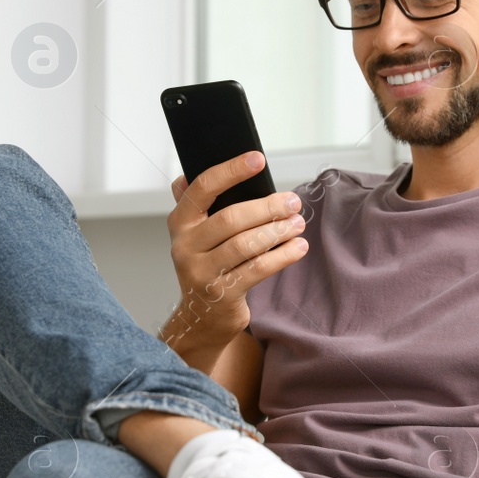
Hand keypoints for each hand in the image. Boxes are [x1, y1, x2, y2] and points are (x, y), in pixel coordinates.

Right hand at [164, 151, 306, 346]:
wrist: (202, 318)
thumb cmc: (208, 265)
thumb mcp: (197, 234)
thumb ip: (196, 204)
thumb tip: (187, 174)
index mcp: (180, 223)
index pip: (202, 188)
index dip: (231, 171)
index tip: (258, 159)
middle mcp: (185, 246)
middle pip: (230, 218)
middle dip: (267, 207)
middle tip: (293, 201)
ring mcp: (201, 273)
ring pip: (246, 245)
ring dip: (278, 231)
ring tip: (298, 224)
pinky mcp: (221, 295)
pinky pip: (257, 269)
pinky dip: (282, 256)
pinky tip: (298, 247)